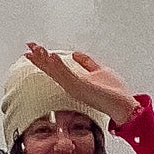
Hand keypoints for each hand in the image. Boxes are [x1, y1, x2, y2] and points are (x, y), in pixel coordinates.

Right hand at [25, 45, 139, 127]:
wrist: (124, 107)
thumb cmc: (115, 94)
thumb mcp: (99, 71)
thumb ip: (87, 63)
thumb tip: (76, 54)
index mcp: (74, 81)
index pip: (55, 67)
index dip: (44, 58)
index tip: (34, 48)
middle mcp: (72, 85)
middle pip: (51, 69)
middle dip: (39, 57)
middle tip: (28, 46)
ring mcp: (75, 87)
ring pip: (56, 71)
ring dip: (45, 59)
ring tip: (36, 49)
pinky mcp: (81, 88)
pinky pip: (67, 75)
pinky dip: (58, 65)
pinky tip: (51, 56)